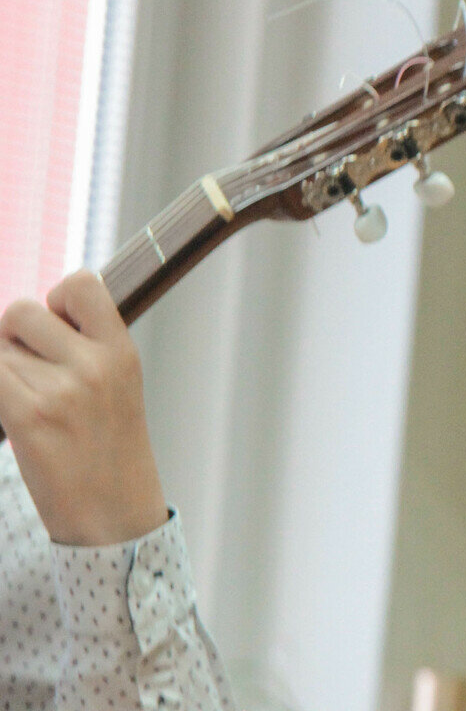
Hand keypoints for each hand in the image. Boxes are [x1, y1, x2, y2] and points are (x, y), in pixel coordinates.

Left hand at [0, 271, 167, 545]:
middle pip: (20, 312)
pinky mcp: (26, 417)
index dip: (55, 299)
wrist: (113, 512)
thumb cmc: (110, 450)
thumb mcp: (117, 386)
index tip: (56, 327)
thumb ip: (83, 347)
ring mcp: (59, 390)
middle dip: (11, 337)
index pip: (78, 284)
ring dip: (2, 372)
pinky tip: (9, 412)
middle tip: (27, 370)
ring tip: (27, 404)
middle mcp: (92, 363)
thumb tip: (24, 319)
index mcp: (121, 350)